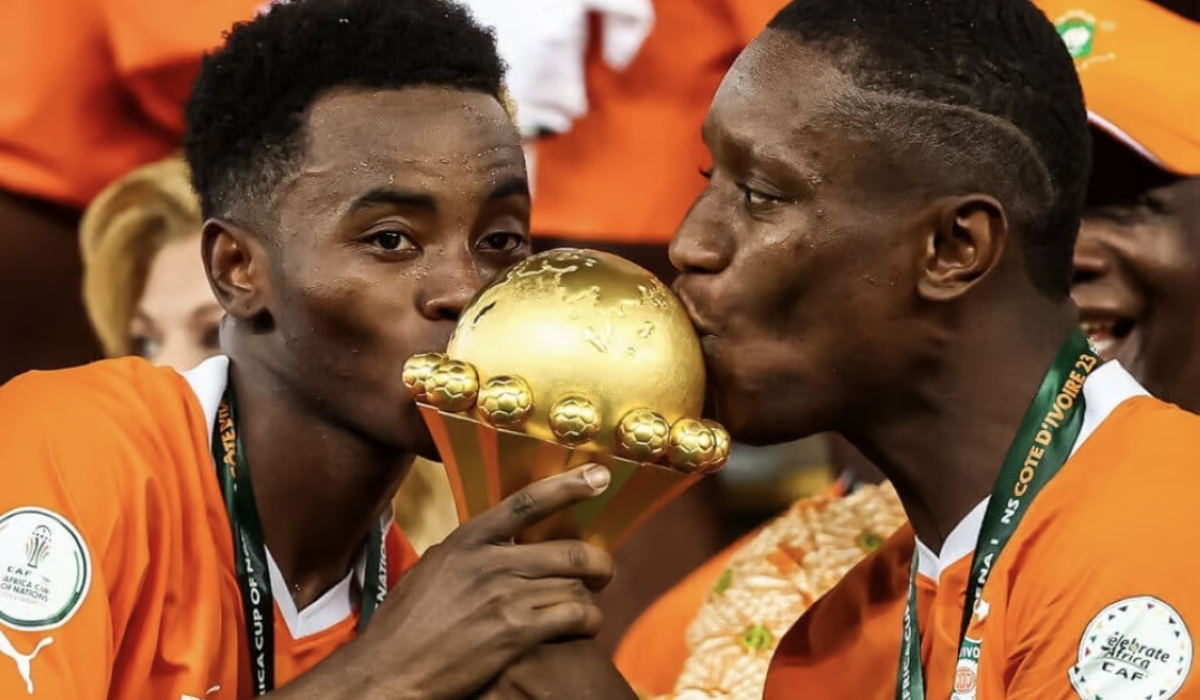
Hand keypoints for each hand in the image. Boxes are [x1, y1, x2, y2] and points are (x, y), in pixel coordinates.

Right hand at [347, 464, 614, 699]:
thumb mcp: (430, 572)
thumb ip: (464, 554)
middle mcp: (489, 563)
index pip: (526, 503)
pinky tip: (584, 626)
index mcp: (467, 542)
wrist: (389, 671)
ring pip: (573, 585)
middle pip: (567, 551)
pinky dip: (588, 620)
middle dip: (598, 562)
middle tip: (603, 572)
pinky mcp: (515, 633)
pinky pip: (573, 616)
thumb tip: (485, 542)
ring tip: (588, 608)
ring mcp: (504, 597)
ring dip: (589, 598)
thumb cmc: (403, 627)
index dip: (567, 487)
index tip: (599, 476)